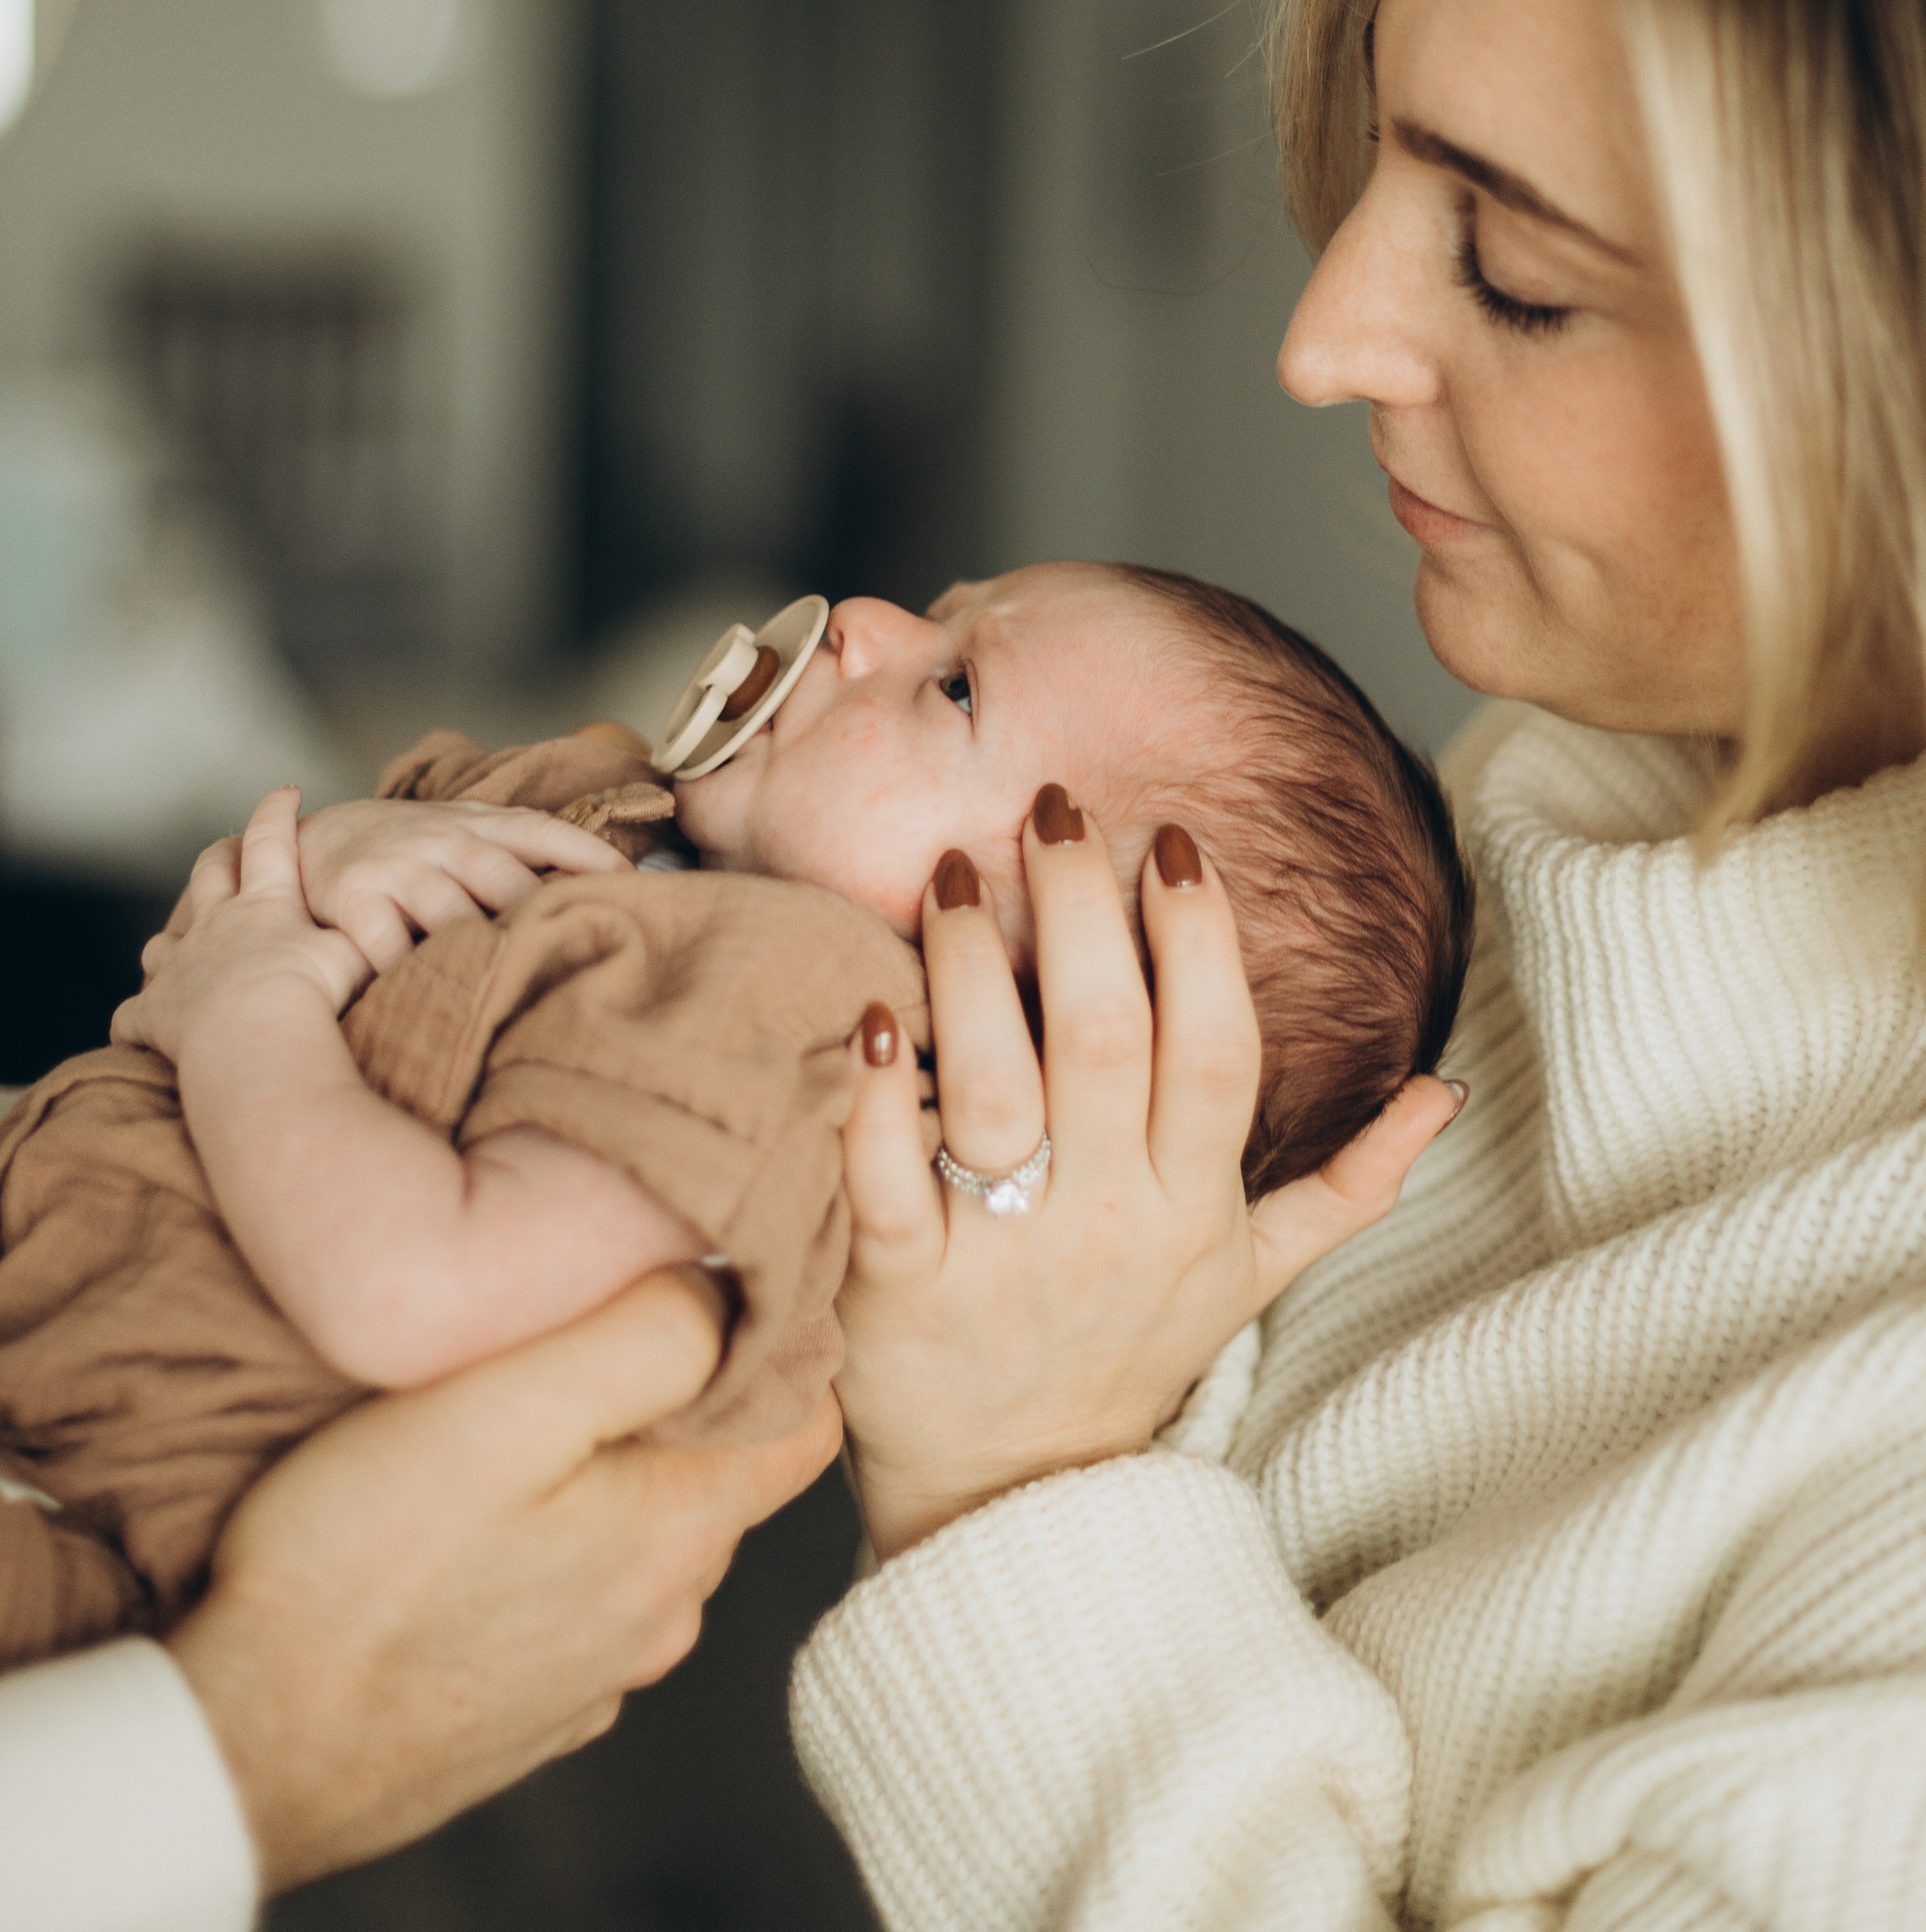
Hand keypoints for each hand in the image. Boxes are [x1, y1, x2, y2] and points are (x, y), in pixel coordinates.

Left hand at [113, 786, 364, 1057]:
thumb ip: (369, 936)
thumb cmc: (309, 992)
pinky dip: (136, 1021)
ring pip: (162, 943)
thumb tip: (400, 925)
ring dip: (169, 945)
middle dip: (218, 859)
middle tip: (226, 853)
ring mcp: (179, 965)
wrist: (255, 1034)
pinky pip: (133, 1015)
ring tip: (177, 952)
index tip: (286, 792)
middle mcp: (215, 924)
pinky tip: (140, 1030)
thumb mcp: (353, 954)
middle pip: (208, 873)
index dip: (278, 812)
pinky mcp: (155, 1011)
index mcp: (264, 903)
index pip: (271, 840)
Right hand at [168, 1268, 839, 1890]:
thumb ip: (644, 1337)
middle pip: (721, 1471)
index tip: (709, 1279)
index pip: (808, 1420)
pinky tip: (472, 1523)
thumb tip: (723, 1286)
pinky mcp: (530, 1706)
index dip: (781, 1336)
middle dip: (679, 1398)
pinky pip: (576, 1597)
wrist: (250, 1742)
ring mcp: (598, 1672)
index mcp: (679, 1531)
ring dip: (603, 1476)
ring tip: (514, 1420)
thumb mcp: (509, 1403)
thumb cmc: (362, 1561)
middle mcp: (662, 1615)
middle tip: (582, 1329)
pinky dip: (551, 1548)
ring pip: (643, 1534)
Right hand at [295, 795, 624, 974]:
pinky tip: (435, 1005)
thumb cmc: (412, 848)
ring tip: (519, 996)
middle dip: (542, 917)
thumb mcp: (467, 832)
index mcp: (477, 824)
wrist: (317, 836)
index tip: (633, 888)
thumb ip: (522, 853)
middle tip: (583, 956)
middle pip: (504, 880)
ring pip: (451, 916)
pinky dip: (410, 976)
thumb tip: (608, 889)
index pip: (542, 831)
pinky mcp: (352, 899)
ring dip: (483, 955)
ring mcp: (397, 869)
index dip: (589, 856)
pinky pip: (386, 947)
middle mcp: (441, 841)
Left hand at [836, 794, 1461, 1558]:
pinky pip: (886, 1184)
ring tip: (949, 871)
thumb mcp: (1251, 1276)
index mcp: (1194, 1208)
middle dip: (1082, 911)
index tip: (1171, 843)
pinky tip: (866, 1009)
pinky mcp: (901, 1291)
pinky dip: (874, 1099)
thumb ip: (1347, 1184)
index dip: (1201, 942)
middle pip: (1107, 1043)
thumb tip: (1446, 1091)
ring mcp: (1004, 1258)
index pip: (1216, 1053)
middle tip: (1050, 808)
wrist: (1018, 1505)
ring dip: (972, 969)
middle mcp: (1109, 1225)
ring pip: (998, 1091)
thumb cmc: (1130, 1355)